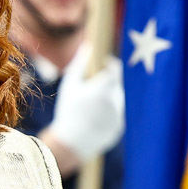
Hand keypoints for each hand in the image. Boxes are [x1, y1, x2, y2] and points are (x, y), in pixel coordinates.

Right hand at [44, 43, 123, 161]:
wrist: (70, 143)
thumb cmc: (67, 111)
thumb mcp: (69, 85)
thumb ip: (79, 63)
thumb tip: (88, 45)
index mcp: (103, 90)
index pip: (116, 69)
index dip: (111, 65)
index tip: (104, 64)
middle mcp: (115, 102)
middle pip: (116, 85)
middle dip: (107, 84)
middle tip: (92, 88)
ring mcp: (119, 116)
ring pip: (118, 99)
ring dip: (108, 98)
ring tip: (90, 107)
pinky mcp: (120, 127)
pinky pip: (117, 113)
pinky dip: (108, 113)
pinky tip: (93, 119)